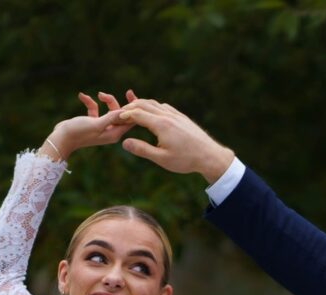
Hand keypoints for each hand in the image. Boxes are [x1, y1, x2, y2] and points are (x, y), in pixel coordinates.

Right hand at [45, 91, 132, 157]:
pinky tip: (81, 96)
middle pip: (120, 113)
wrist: (61, 138)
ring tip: (97, 95)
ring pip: (110, 110)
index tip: (130, 93)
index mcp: (114, 134)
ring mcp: (102, 127)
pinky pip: (96, 109)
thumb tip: (126, 111)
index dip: (133, 107)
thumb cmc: (78, 132)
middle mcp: (110, 131)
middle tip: (109, 92)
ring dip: (104, 100)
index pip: (130, 120)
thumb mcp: (96, 124)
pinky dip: (90, 102)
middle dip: (114, 101)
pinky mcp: (93, 123)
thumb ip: (111, 118)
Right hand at [116, 97, 234, 180]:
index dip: (124, 115)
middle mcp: (167, 115)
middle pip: (144, 104)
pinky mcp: (181, 117)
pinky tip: (151, 110)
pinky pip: (163, 106)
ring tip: (131, 107)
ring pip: (154, 103)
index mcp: (160, 125)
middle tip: (120, 111)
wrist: (209, 155)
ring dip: (141, 104)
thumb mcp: (162, 159)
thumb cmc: (186, 160)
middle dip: (130, 107)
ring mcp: (175, 114)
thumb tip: (124, 142)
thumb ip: (142, 150)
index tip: (115, 119)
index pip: (137, 114)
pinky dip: (153, 106)